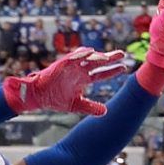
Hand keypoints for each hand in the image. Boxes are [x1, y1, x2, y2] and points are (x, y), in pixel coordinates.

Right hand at [2, 46, 128, 115]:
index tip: (124, 68)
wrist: (38, 97)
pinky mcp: (60, 65)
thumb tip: (106, 112)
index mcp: (83, 79)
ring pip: (86, 58)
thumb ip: (91, 107)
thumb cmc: (55, 99)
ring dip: (97, 56)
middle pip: (97, 62)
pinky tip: (89, 52)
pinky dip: (80, 54)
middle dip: (109, 58)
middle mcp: (78, 70)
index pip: (100, 73)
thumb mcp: (77, 105)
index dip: (112, 71)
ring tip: (108, 57)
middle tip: (122, 54)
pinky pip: (71, 57)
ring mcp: (70, 67)